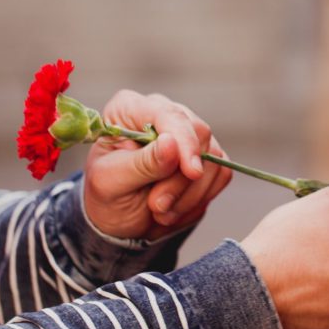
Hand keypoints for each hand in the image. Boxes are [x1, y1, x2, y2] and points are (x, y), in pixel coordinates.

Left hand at [84, 90, 231, 240]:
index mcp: (131, 109)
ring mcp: (189, 135)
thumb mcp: (112, 182)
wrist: (120, 218)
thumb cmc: (108, 196)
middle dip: (182, 179)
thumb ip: (141, 163)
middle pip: (199, 135)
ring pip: (214, 159)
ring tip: (160, 213)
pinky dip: (200, 199)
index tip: (191, 172)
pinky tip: (175, 209)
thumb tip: (171, 144)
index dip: (184, 141)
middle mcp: (164, 115)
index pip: (169, 115)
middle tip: (157, 206)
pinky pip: (221, 175)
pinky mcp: (207, 157)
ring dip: (190, 195)